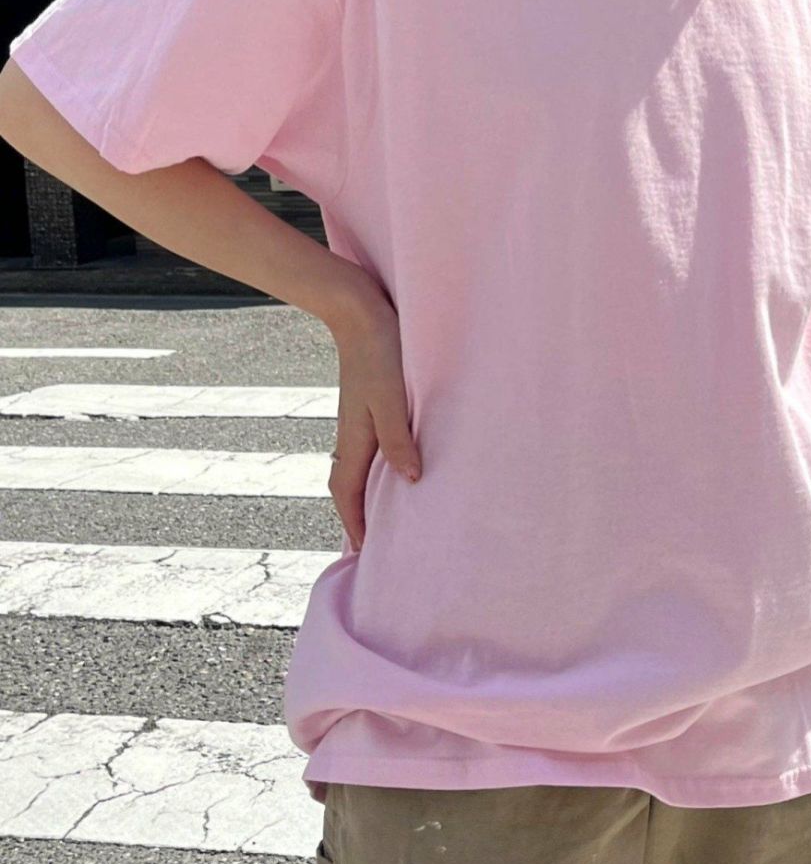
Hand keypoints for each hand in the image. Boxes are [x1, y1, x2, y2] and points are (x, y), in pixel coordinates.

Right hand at [327, 284, 421, 550]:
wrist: (360, 309)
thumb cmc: (380, 352)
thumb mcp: (392, 397)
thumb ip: (399, 438)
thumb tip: (411, 479)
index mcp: (353, 439)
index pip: (346, 494)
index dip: (354, 524)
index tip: (364, 554)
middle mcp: (352, 434)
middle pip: (350, 485)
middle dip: (359, 515)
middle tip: (377, 543)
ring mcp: (359, 419)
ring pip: (360, 467)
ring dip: (369, 491)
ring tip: (389, 512)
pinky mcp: (370, 403)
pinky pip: (371, 447)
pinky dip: (378, 466)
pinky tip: (396, 464)